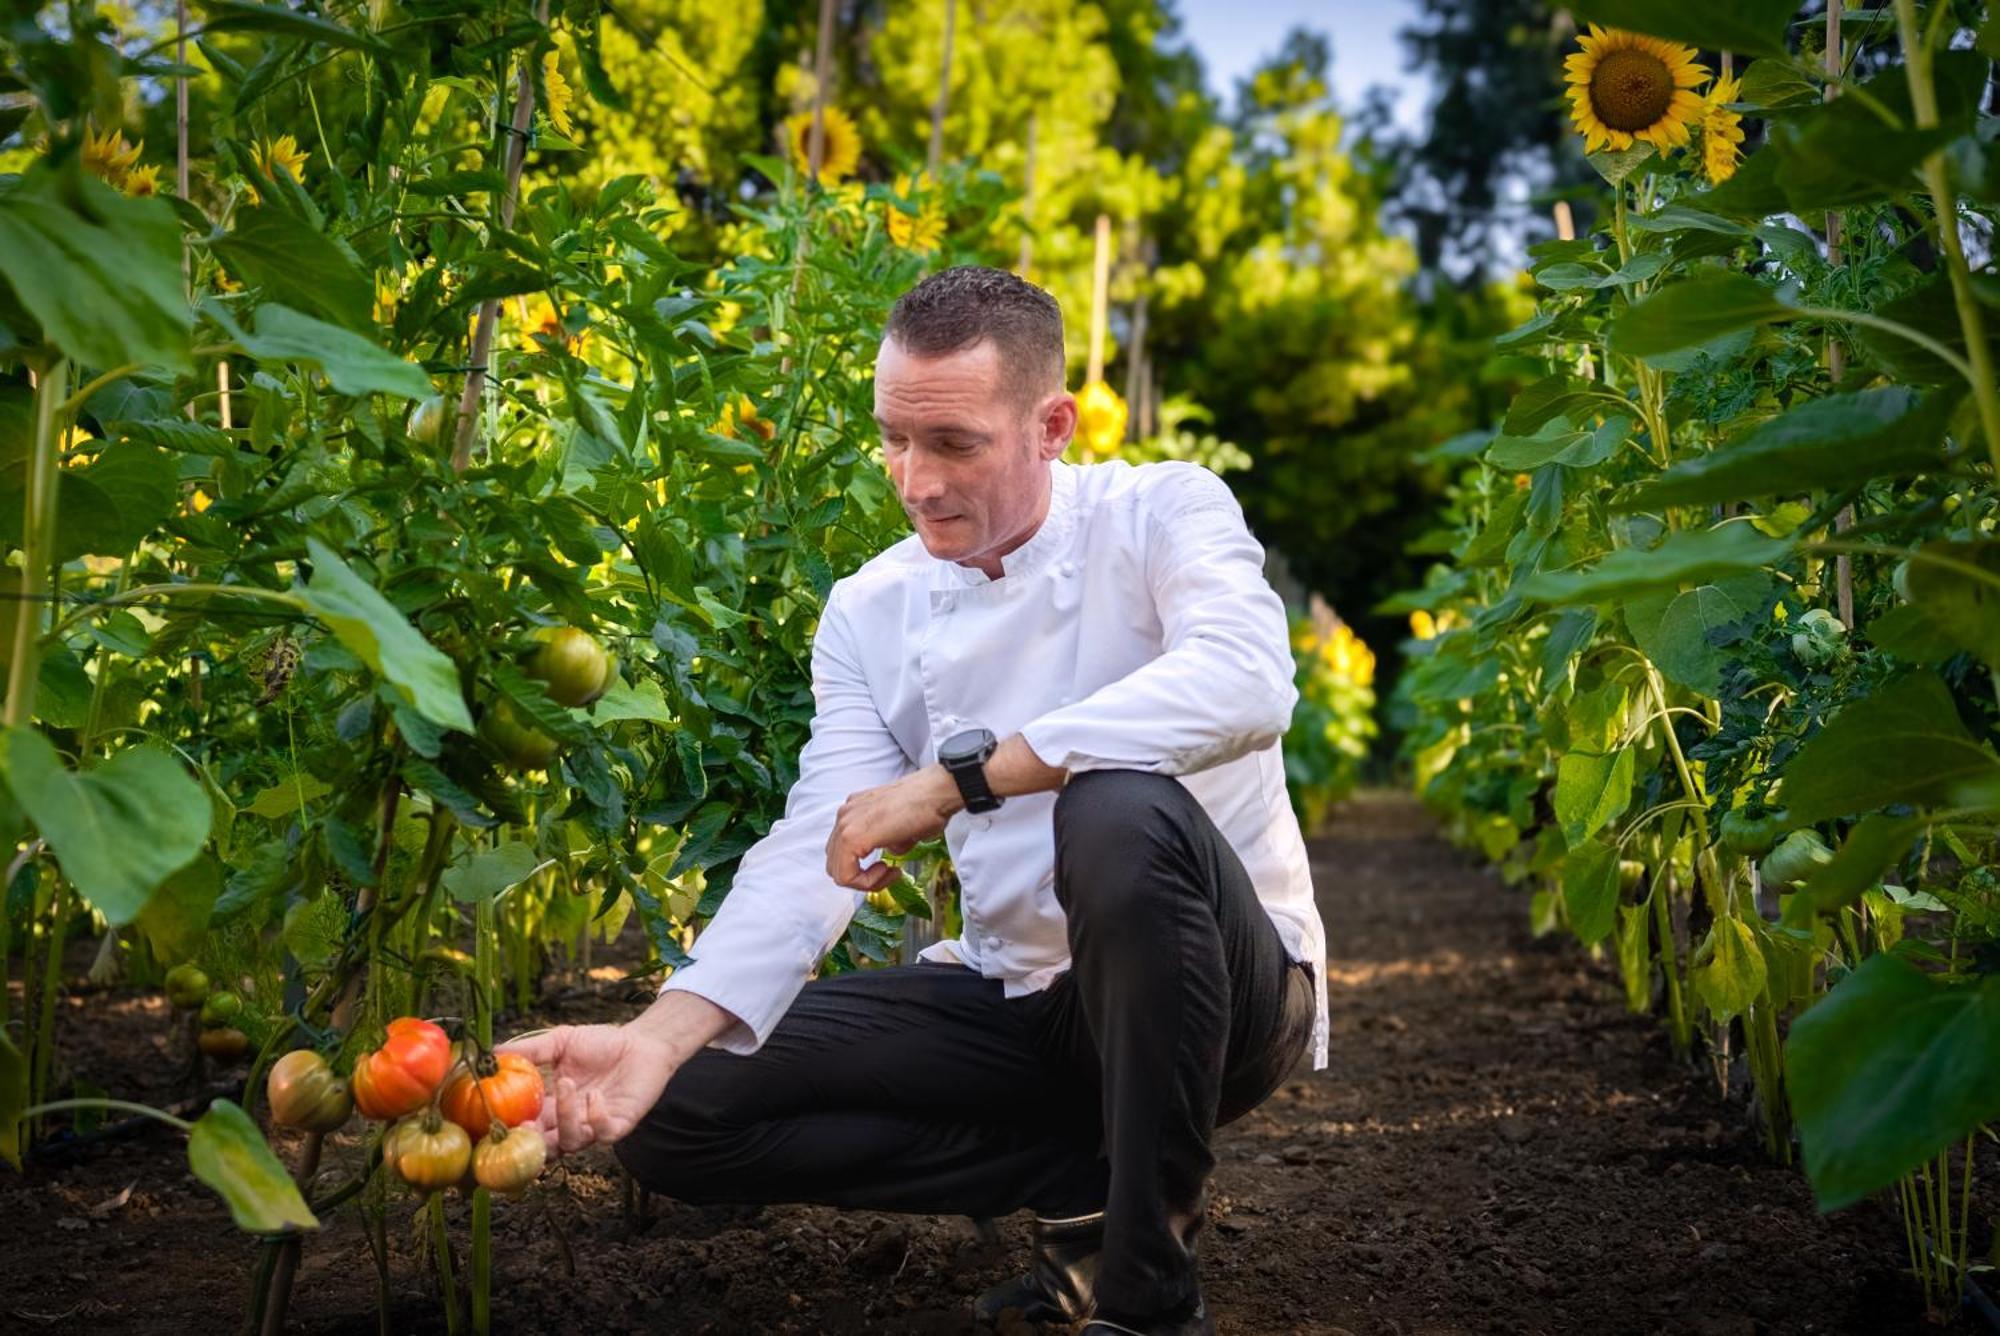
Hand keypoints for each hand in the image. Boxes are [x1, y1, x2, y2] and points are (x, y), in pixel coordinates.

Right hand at [498, 1021, 678, 1158]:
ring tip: (568, 1084)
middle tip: (525, 1121)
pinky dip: (595, 1116)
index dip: (510, 1129)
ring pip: (570, 1143)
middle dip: (531, 1140)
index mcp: (551, 1107)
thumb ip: (530, 1050)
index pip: (524, 1128)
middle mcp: (570, 1122)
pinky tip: (595, 1095)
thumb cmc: (602, 1044)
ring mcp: (594, 1126)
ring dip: (564, 1117)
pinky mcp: (619, 1124)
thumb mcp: (561, 1042)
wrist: (642, 1042)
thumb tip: (491, 1053)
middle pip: (543, 1148)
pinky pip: (603, 1133)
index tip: (495, 1118)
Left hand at [825, 764, 959, 891]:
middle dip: (861, 876)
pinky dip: (865, 882)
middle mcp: (845, 815)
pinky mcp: (851, 836)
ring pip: (837, 871)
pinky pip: (845, 874)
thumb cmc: (925, 805)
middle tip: (888, 872)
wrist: (935, 794)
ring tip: (888, 872)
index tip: (889, 867)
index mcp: (854, 810)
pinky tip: (886, 871)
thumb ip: (887, 840)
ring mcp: (844, 824)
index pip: (843, 851)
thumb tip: (889, 851)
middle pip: (836, 862)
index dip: (863, 868)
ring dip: (863, 880)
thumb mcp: (899, 826)